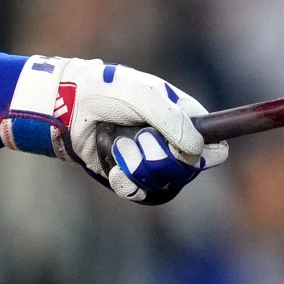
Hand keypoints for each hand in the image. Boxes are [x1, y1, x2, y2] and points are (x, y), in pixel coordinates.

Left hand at [0, 57, 225, 204]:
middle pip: (188, 170)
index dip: (206, 154)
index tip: (188, 149)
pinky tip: (113, 163)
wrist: (68, 107)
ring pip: (162, 182)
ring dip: (137, 163)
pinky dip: (124, 178)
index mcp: (184, 119)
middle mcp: (172, 142)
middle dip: (161, 156)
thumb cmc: (107, 92)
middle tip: (141, 138)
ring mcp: (150, 161)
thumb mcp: (144, 95)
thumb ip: (172, 119)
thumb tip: (198, 148)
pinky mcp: (129, 176)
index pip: (215, 148)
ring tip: (119, 144)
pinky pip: (138, 191)